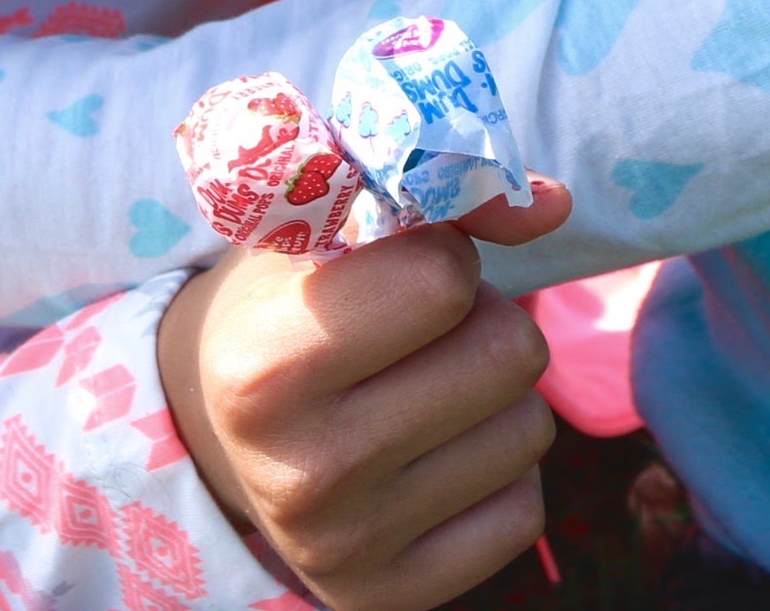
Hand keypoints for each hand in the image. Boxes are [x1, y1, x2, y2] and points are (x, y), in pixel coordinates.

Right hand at [155, 182, 574, 610]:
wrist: (213, 435)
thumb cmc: (278, 306)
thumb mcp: (320, 232)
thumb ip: (437, 199)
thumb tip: (556, 203)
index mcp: (265, 368)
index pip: (442, 277)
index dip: (440, 254)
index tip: (401, 266)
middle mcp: (304, 472)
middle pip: (509, 350)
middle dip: (481, 320)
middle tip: (424, 330)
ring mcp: (351, 548)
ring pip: (531, 428)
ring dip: (494, 395)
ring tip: (424, 388)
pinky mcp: (394, 598)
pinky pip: (525, 510)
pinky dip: (494, 472)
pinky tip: (432, 455)